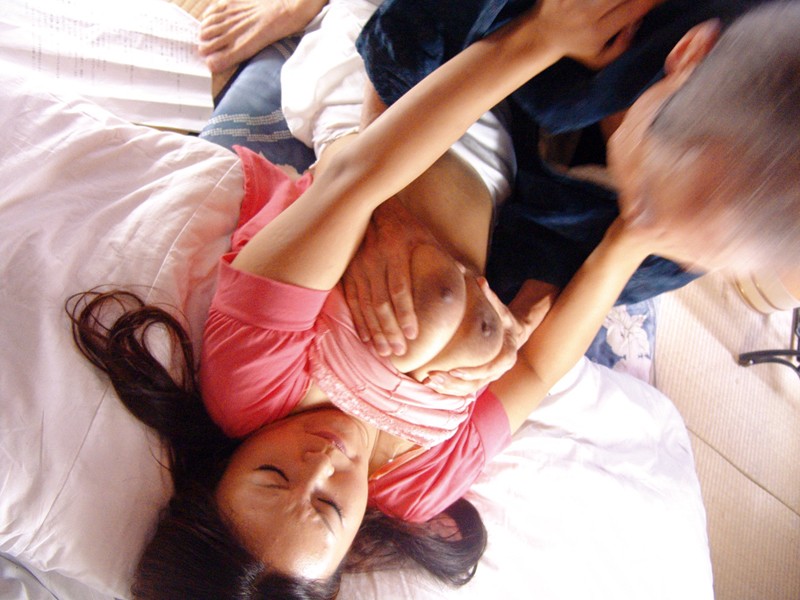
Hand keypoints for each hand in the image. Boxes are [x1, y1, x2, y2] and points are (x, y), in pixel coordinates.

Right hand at [343, 200, 439, 355]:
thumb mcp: (429, 240)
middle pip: (381, 301)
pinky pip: (353, 301)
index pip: (400, 287)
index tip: (413, 335)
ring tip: (383, 352)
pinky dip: (359, 322)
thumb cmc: (410, 229)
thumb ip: (446, 262)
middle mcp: (375, 259)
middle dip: (389, 330)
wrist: (374, 209)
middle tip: (399, 352)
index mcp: (397, 250)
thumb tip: (475, 282)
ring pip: (365, 305)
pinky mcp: (349, 273)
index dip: (406, 313)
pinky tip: (366, 339)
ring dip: (374, 331)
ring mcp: (358, 266)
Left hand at [424, 278, 557, 394]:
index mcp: (507, 354)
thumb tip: (480, 281)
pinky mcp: (478, 379)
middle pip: (476, 383)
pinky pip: (463, 389)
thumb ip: (491, 297)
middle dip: (454, 382)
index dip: (473, 372)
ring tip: (428, 381)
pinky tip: (429, 384)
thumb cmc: (504, 319)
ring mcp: (488, 377)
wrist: (512, 333)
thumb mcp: (501, 308)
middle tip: (432, 376)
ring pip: (468, 389)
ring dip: (448, 388)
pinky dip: (447, 389)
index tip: (454, 369)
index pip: (491, 368)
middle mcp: (498, 370)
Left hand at [526, 0, 661, 66]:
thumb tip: (636, 23)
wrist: (542, 36)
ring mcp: (573, 0)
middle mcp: (586, 14)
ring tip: (617, 2)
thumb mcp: (599, 60)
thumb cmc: (577, 47)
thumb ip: (621, 47)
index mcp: (598, 32)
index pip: (634, 9)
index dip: (652, 0)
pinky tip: (607, 1)